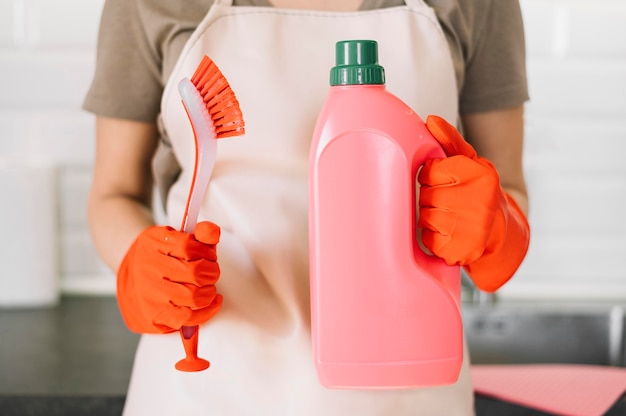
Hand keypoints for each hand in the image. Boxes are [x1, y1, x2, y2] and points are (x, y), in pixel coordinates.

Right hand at [116, 221, 222, 333]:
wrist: (132, 279)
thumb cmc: (161, 258)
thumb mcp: (177, 237)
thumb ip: (199, 233)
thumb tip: (212, 231)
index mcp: (152, 244)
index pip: (188, 247)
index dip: (206, 251)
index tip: (208, 255)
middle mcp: (148, 269)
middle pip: (195, 273)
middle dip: (212, 272)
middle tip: (210, 271)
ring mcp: (150, 295)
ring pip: (194, 297)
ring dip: (209, 291)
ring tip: (207, 286)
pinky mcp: (154, 316)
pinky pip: (188, 318)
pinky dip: (206, 311)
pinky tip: (210, 301)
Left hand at [418, 115, 529, 291]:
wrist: (502, 232)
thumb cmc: (479, 191)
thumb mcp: (471, 162)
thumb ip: (451, 140)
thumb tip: (431, 120)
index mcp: (481, 175)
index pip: (430, 171)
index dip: (432, 176)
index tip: (445, 181)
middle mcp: (479, 201)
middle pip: (426, 194)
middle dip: (432, 197)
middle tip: (449, 201)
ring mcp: (471, 229)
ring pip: (425, 216)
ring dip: (431, 217)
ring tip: (450, 216)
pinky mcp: (460, 251)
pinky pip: (427, 238)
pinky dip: (433, 237)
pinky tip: (449, 233)